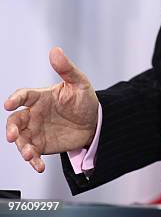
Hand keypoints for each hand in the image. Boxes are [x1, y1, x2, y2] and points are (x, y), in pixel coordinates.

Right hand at [4, 47, 98, 172]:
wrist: (94, 122)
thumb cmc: (84, 99)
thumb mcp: (79, 82)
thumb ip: (66, 68)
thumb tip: (55, 51)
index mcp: (41, 96)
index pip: (24, 95)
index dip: (15, 98)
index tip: (9, 103)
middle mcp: (35, 113)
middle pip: (16, 120)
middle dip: (11, 128)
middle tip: (12, 135)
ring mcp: (37, 130)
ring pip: (21, 139)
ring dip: (21, 147)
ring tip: (29, 154)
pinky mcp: (42, 145)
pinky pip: (33, 154)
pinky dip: (33, 161)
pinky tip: (38, 165)